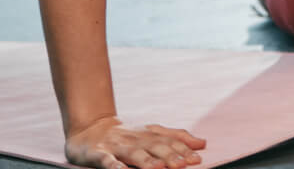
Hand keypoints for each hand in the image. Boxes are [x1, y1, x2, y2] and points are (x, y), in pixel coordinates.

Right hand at [65, 115, 205, 168]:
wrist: (91, 128)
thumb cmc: (127, 136)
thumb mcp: (152, 133)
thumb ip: (176, 137)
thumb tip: (202, 143)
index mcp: (149, 134)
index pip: (169, 140)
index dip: (183, 148)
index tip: (197, 157)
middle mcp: (135, 138)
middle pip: (154, 146)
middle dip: (169, 155)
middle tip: (183, 164)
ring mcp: (117, 146)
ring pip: (134, 154)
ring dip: (147, 161)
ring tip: (160, 168)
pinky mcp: (99, 154)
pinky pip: (107, 161)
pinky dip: (114, 167)